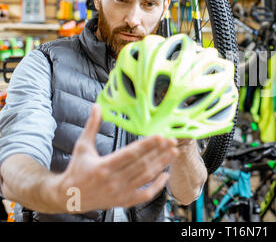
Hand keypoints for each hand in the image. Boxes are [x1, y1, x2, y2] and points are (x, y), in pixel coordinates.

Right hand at [52, 104, 179, 212]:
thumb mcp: (82, 146)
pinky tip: (165, 174)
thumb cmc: (77, 170)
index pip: (130, 154)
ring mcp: (120, 192)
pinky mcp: (124, 201)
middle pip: (142, 164)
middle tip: (173, 140)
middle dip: (160, 152)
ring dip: (162, 164)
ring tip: (173, 152)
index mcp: (103, 166)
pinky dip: (157, 186)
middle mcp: (113, 181)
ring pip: (146, 177)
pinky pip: (145, 195)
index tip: (160, 136)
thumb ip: (92, 126)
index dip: (147, 145)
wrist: (69, 197)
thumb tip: (96, 106)